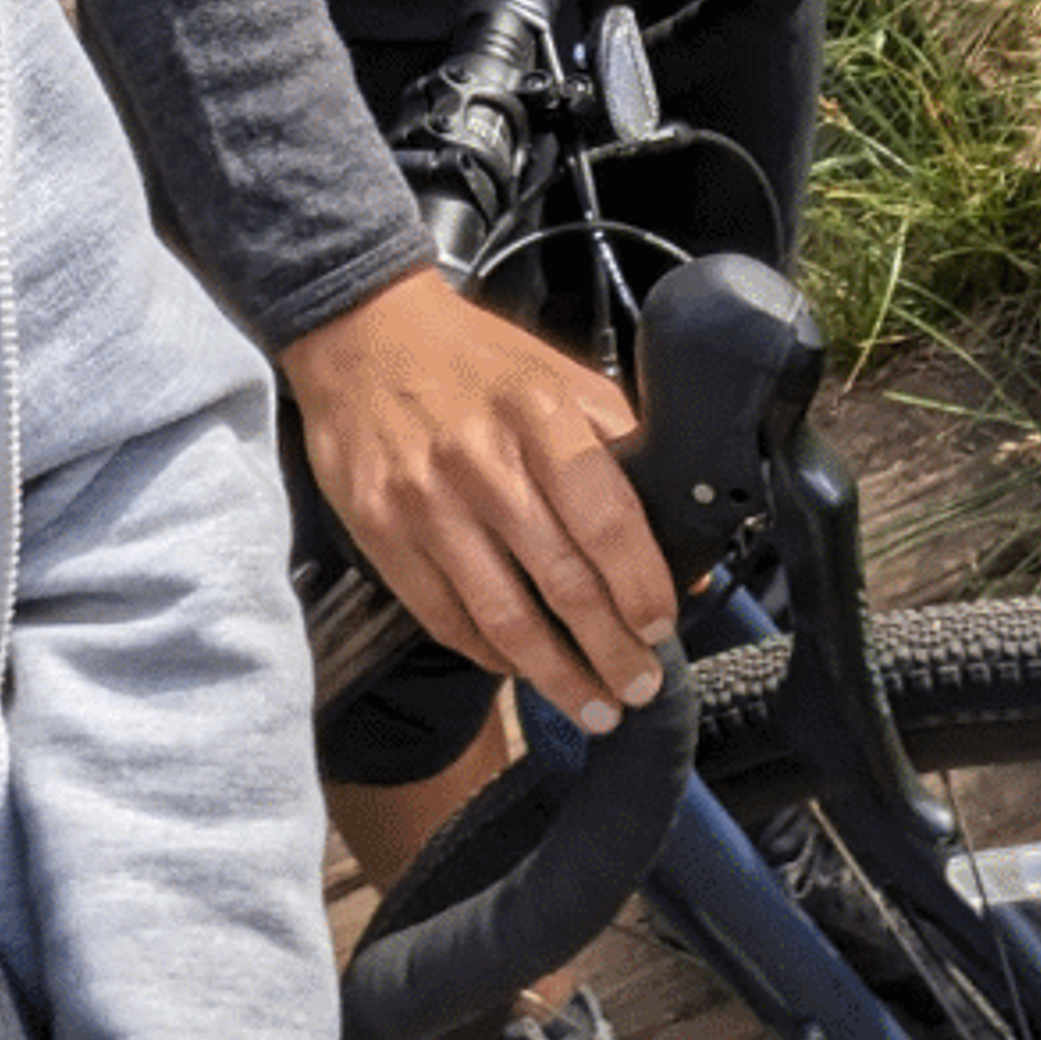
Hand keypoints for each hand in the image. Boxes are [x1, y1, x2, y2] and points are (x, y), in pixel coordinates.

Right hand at [276, 265, 678, 731]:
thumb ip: (623, 450)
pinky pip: (445, 617)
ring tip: (594, 705)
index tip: (662, 626)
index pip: (606, 521)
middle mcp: (482, 461)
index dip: (641, 587)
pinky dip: (490, 655)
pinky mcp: (381, 532)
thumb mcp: (561, 377)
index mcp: (539, 414)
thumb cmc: (474, 361)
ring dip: (557, 676)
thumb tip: (677, 544)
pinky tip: (520, 668)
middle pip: (562, 583)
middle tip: (639, 686)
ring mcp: (426, 502)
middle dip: (612, 650)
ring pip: (504, 618)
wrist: (363, 334)